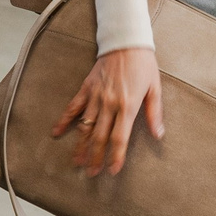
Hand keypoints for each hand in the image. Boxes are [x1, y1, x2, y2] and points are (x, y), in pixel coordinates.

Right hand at [53, 47, 164, 173]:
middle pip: (100, 137)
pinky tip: (57, 133)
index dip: (115, 156)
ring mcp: (96, 96)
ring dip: (80, 145)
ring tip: (76, 162)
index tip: (112, 170)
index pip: (120, 137)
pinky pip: (73, 107)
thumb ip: (155, 113)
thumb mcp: (155, 88)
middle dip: (96, 157)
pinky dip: (64, 120)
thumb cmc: (144, 65)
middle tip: (92, 173)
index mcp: (128, 106)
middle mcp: (110, 104)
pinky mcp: (87, 88)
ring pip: (85, 126)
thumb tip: (158, 134)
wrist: (126, 41)